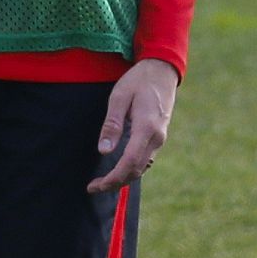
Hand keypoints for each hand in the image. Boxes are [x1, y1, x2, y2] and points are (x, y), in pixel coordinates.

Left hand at [85, 58, 178, 193]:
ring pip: (142, 167)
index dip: (112, 179)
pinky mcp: (159, 135)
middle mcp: (156, 137)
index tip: (95, 186)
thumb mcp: (120, 97)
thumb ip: (112, 124)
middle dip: (115, 183)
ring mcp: (160, 137)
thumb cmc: (138, 80)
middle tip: (93, 187)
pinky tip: (118, 168)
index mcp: (146, 128)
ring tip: (103, 182)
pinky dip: (132, 168)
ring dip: (123, 178)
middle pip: (136, 170)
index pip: (129, 163)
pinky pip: (146, 159)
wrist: (162, 70)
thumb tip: (104, 151)